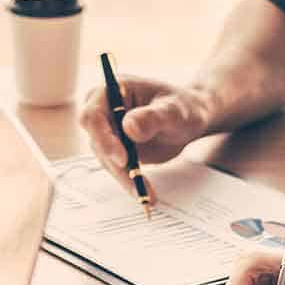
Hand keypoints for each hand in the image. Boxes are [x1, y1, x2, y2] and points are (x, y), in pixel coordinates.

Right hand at [77, 76, 212, 199]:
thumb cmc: (184, 107)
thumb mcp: (174, 110)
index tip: (123, 158)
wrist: (191, 119)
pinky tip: (144, 194)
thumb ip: (153, 117)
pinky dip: (129, 182)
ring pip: (106, 159)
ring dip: (124, 178)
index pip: (92, 115)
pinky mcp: (116, 149)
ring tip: (146, 195)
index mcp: (113, 89)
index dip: (103, 138)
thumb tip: (129, 128)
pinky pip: (117, 168)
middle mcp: (104, 109)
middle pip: (96, 141)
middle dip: (116, 165)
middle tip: (138, 186)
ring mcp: (108, 130)